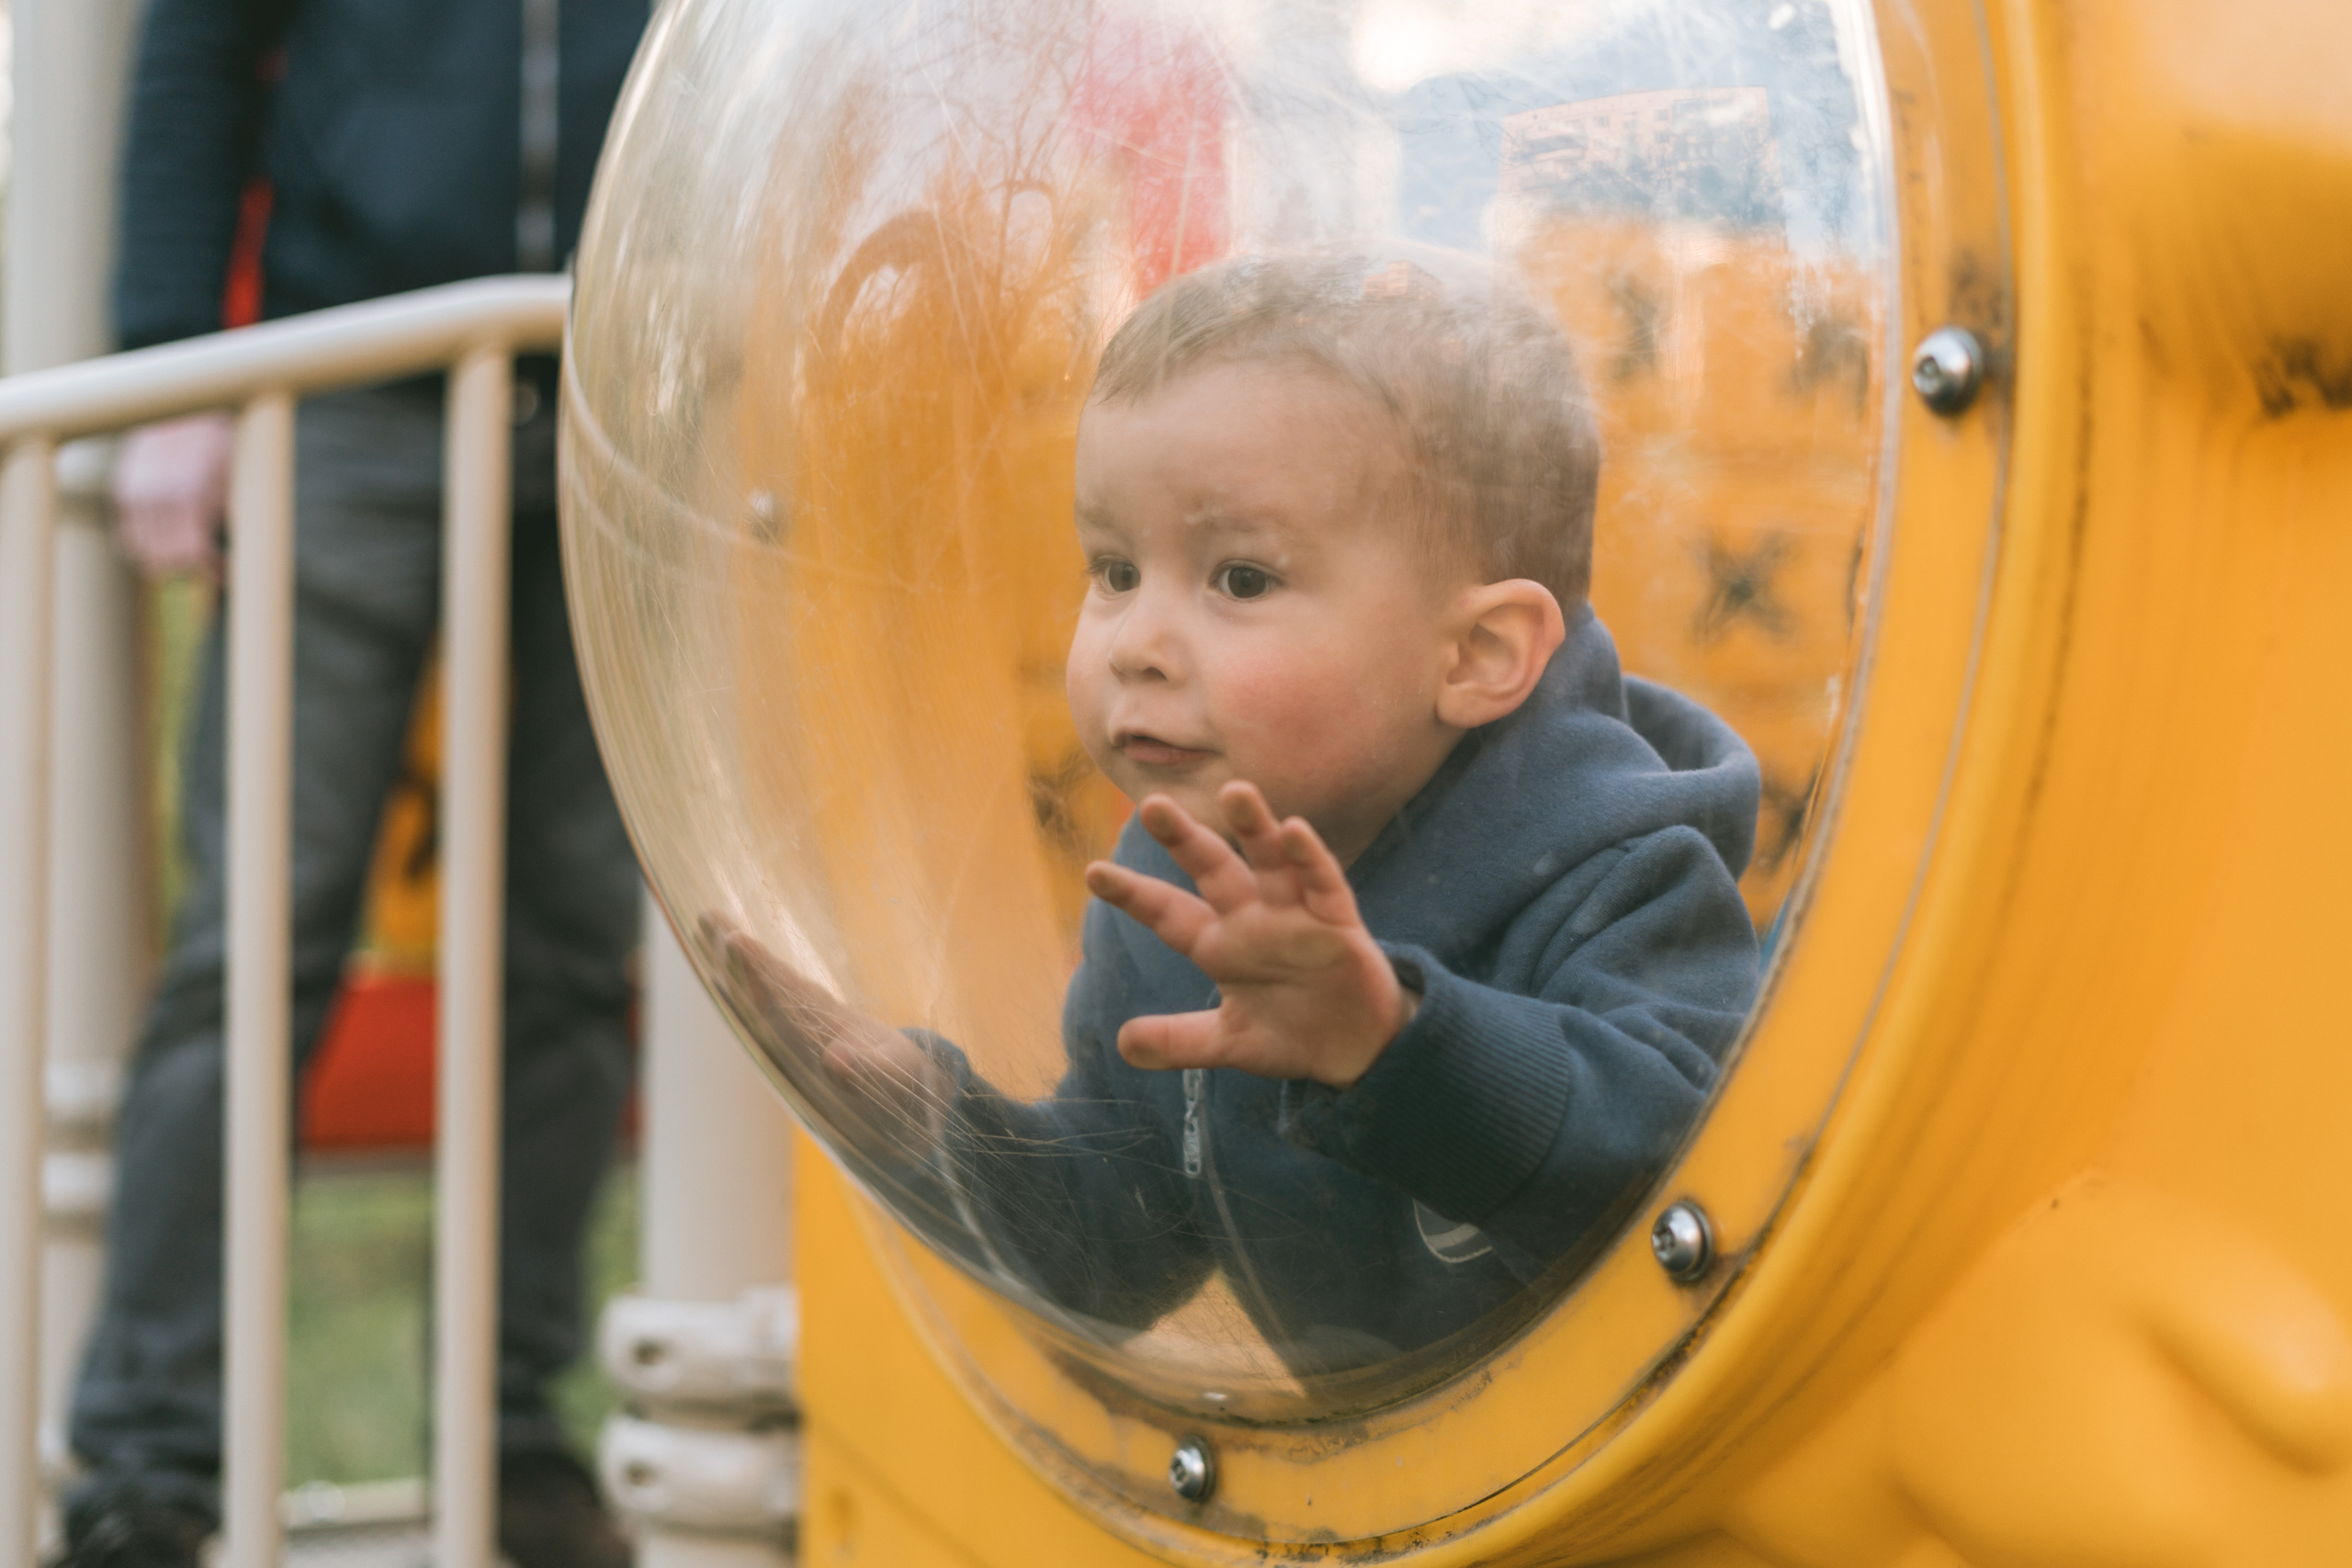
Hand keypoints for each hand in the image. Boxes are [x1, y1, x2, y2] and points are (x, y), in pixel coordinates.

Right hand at [111, 412, 235, 576]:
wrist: (184, 413)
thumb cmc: (220, 449)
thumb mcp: (237, 483)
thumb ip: (236, 521)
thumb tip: (242, 561)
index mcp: (193, 496)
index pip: (194, 552)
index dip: (209, 571)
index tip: (221, 576)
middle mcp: (161, 496)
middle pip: (167, 558)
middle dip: (189, 570)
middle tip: (205, 567)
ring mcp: (138, 494)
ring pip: (144, 552)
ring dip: (166, 562)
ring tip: (185, 558)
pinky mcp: (124, 491)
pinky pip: (127, 535)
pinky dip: (143, 548)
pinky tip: (163, 546)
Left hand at [699, 913, 951, 1159]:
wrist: (899, 1104)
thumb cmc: (898, 1088)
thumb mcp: (892, 1081)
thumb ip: (863, 1073)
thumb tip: (834, 1059)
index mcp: (811, 1047)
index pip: (776, 1005)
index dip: (757, 974)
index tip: (736, 942)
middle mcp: (796, 1037)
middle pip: (755, 993)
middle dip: (731, 958)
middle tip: (707, 917)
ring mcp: (801, 1027)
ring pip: (760, 988)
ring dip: (734, 959)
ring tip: (710, 921)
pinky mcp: (812, 1019)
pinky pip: (777, 989)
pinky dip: (756, 967)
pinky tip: (735, 949)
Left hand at [1085, 780, 1415, 1088]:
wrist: (1357, 1050)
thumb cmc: (1291, 1032)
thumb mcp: (1228, 1042)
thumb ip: (1178, 1041)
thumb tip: (1121, 1044)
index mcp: (1220, 946)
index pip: (1168, 913)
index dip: (1134, 894)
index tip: (1093, 873)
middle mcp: (1253, 920)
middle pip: (1214, 870)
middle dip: (1185, 840)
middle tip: (1153, 806)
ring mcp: (1297, 916)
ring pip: (1271, 862)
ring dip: (1255, 827)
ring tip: (1235, 791)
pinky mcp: (1339, 924)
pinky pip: (1324, 884)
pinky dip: (1311, 859)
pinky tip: (1296, 831)